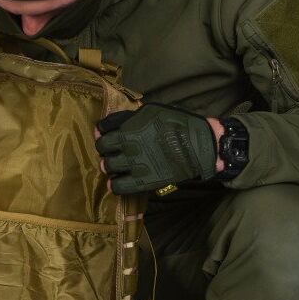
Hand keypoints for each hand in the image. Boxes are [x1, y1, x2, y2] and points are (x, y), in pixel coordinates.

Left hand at [94, 103, 217, 195]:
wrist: (196, 146)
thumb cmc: (175, 123)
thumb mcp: (150, 112)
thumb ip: (126, 118)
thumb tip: (106, 125)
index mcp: (128, 130)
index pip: (102, 135)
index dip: (102, 136)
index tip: (106, 136)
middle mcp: (127, 149)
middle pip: (103, 152)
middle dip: (105, 151)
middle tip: (112, 152)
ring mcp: (134, 166)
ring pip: (108, 169)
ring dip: (109, 167)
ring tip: (116, 166)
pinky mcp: (142, 182)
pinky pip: (119, 187)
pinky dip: (115, 185)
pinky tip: (116, 182)